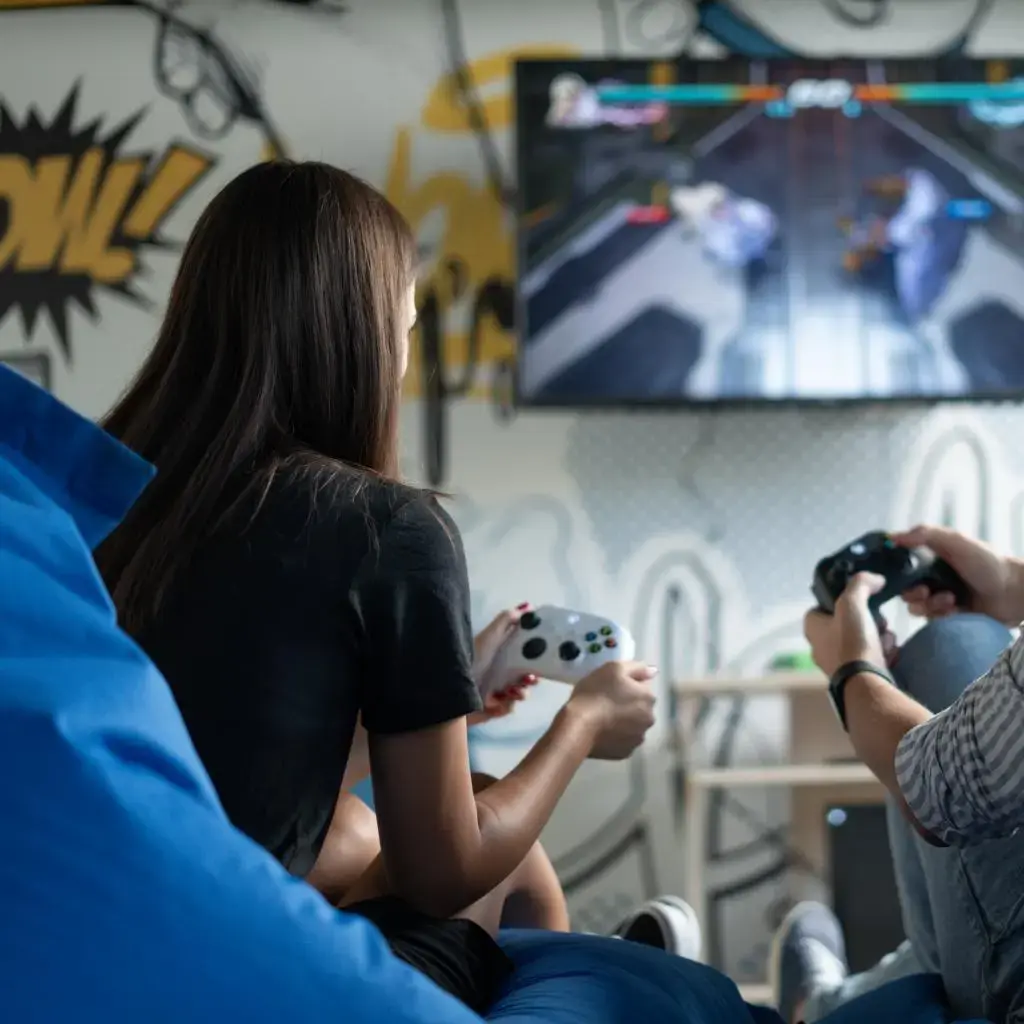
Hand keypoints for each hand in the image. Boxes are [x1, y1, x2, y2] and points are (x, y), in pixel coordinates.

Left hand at [470, 604, 536, 724]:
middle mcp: (501, 672)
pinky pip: (510, 707)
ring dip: (522, 691)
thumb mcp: (489, 636)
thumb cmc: (471, 659)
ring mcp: (498, 691)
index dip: (537, 655)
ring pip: (521, 693)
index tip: (544, 656)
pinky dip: (507, 704)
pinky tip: (501, 699)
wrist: (450, 690)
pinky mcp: (493, 707)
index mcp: (502, 654)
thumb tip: (529, 605)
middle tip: (531, 677)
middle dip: (533, 677)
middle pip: (527, 675)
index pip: (526, 654)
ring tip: (515, 690)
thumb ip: (507, 620)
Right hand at [568, 661, 656, 760]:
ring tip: (602, 718)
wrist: (578, 727)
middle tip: (605, 702)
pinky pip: (623, 740)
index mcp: (648, 697)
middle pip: (640, 707)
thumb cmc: (594, 694)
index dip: (626, 685)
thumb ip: (636, 668)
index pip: (641, 687)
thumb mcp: (613, 669)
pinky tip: (602, 731)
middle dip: (628, 704)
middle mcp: (649, 719)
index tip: (610, 687)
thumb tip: (653, 671)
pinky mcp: (625, 753)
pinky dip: (616, 736)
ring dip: (623, 721)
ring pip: (633, 725)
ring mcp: (638, 738)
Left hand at [804, 573, 894, 677]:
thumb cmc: (852, 640)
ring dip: (878, 637)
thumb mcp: (852, 603)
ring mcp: (835, 663)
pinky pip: (870, 658)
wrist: (865, 683)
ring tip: (885, 639)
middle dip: (868, 621)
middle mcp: (818, 646)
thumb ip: (860, 584)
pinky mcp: (853, 676)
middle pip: (847, 624)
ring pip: (862, 640)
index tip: (859, 601)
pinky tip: (889, 654)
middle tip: (878, 622)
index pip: (822, 607)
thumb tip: (875, 578)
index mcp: (811, 627)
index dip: (841, 602)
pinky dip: (882, 654)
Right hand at [891, 525, 1021, 624]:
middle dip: (913, 593)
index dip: (895, 572)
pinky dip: (941, 616)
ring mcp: (941, 599)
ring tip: (950, 601)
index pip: (902, 566)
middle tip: (926, 592)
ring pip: (917, 607)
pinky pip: (932, 621)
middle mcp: (933, 579)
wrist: (1015, 592)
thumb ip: (925, 534)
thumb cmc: (987, 563)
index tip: (894, 575)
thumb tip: (891, 537)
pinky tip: (956, 610)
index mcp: (931, 559)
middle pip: (905, 590)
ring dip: (929, 605)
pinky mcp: (949, 618)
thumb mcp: (957, 541)